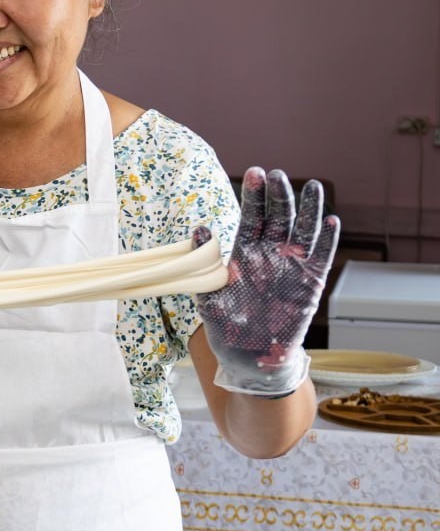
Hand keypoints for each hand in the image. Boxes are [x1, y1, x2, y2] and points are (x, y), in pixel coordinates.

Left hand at [194, 168, 339, 396]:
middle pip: (277, 218)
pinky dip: (328, 240)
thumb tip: (198, 230)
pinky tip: (332, 220)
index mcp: (244, 254)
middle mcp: (269, 255)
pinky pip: (322, 257)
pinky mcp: (310, 283)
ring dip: (307, 209)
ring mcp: (291, 267)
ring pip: (302, 231)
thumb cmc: (226, 326)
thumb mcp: (208, 295)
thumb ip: (204, 264)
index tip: (255, 173)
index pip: (251, 218)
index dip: (253, 197)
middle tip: (277, 175)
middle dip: (277, 196)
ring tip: (311, 186)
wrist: (248, 357)